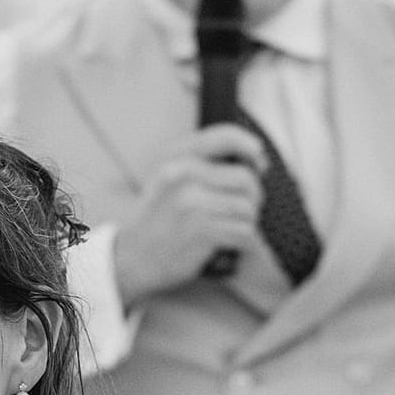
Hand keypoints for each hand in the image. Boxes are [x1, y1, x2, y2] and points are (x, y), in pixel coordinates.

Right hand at [113, 124, 267, 306]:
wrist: (134, 256)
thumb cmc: (160, 217)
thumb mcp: (169, 177)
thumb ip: (204, 163)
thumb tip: (258, 162)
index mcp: (175, 156)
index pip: (225, 137)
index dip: (250, 147)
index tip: (260, 162)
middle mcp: (183, 174)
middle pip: (246, 178)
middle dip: (253, 197)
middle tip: (241, 209)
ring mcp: (192, 202)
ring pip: (248, 208)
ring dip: (248, 222)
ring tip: (231, 227)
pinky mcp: (201, 230)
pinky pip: (244, 232)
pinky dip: (244, 241)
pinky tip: (229, 243)